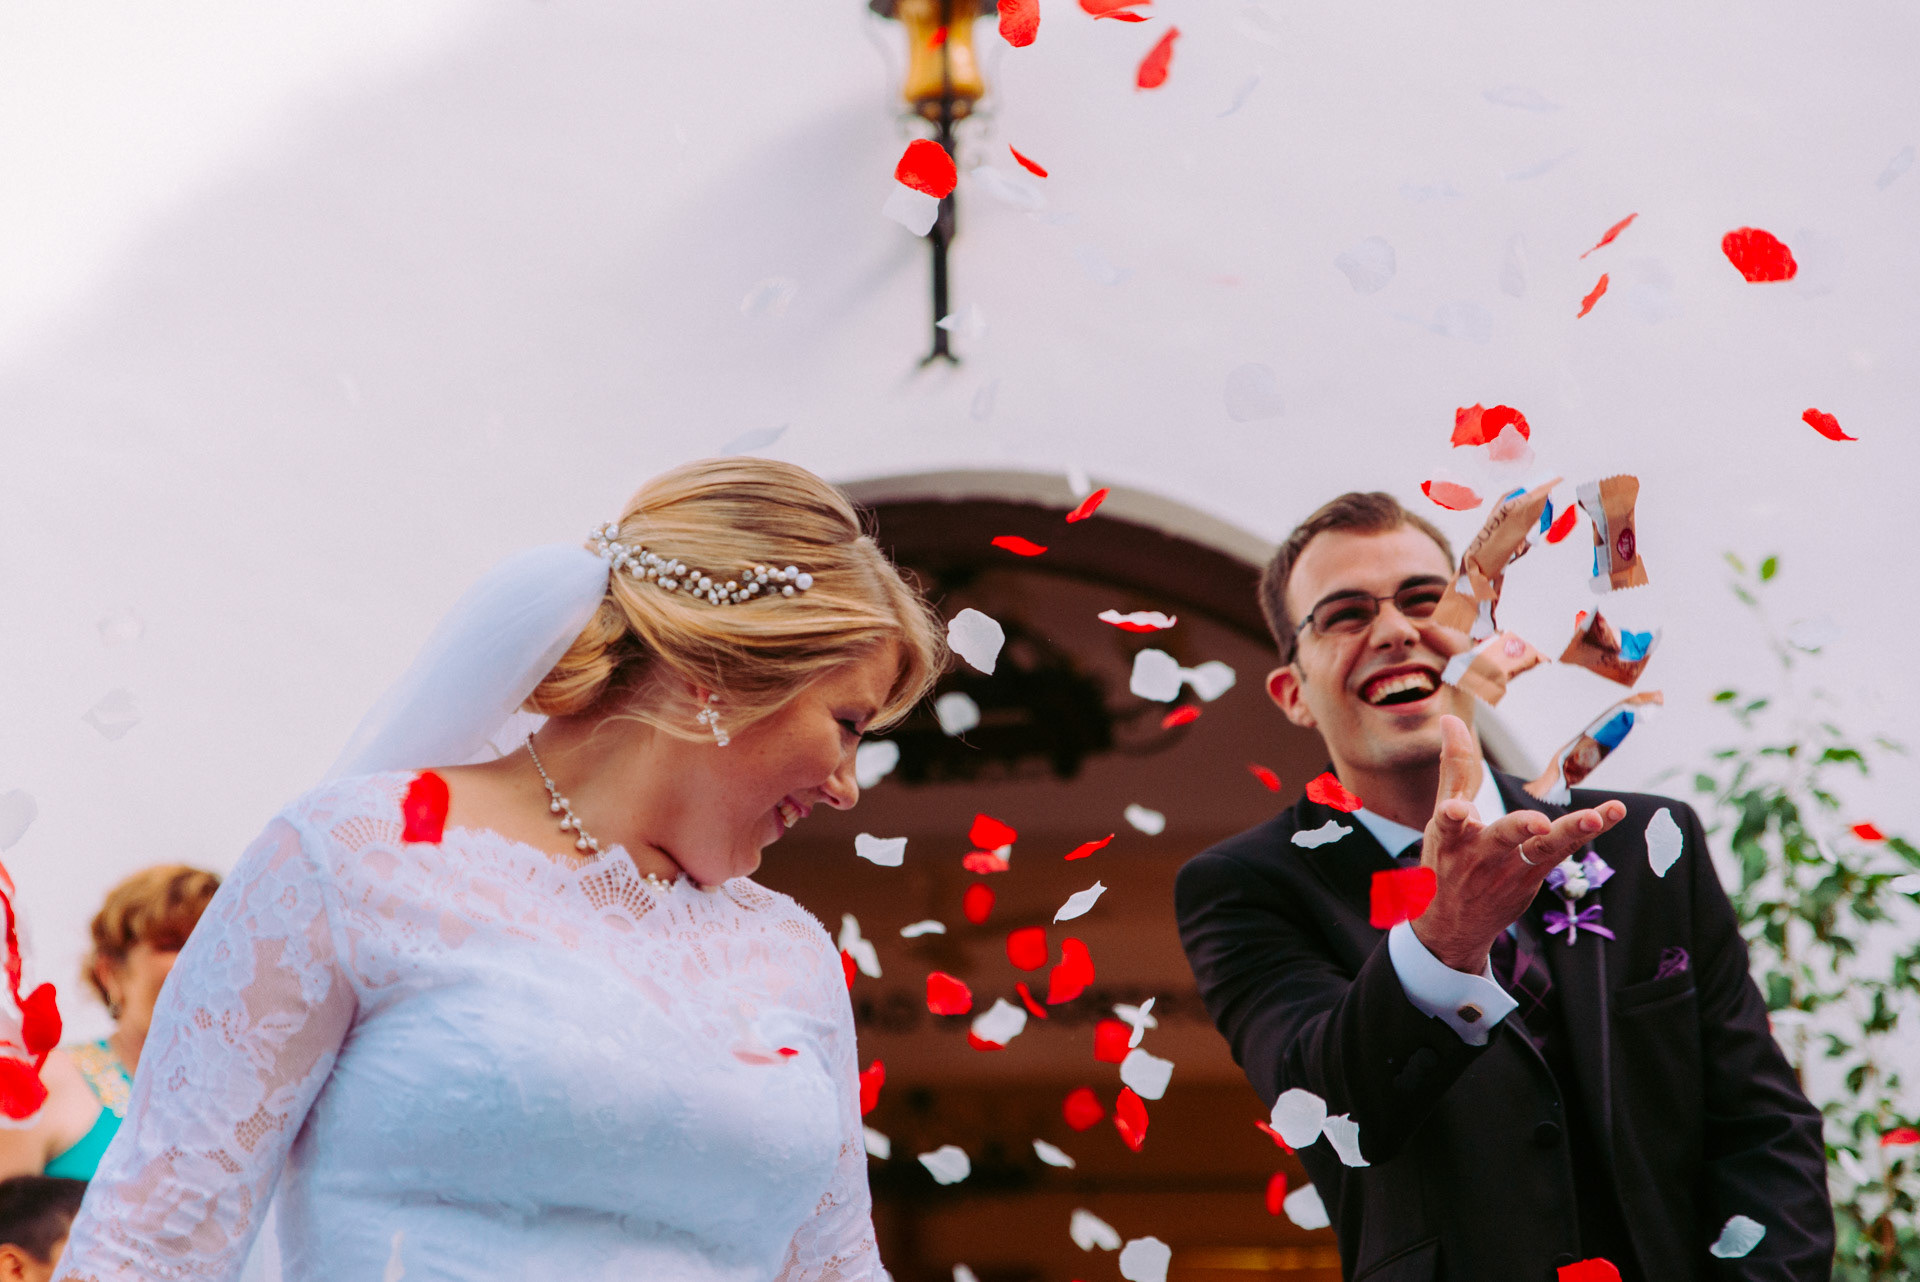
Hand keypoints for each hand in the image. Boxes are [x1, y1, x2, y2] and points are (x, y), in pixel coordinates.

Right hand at [1412, 715, 1628, 972]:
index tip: (1457, 812)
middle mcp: (1479, 856)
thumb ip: (1453, 768)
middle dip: (1520, 828)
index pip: (1447, 824)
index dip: (1452, 816)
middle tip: (1540, 824)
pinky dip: (1586, 832)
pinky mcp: (1533, 877)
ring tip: (1595, 818)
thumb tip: (1451, 718)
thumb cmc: (1446, 862)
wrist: (1452, 928)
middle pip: (1501, 838)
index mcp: (1449, 838)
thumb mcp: (1440, 820)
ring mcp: (1509, 870)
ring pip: (1541, 849)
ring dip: (1570, 832)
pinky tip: (1612, 813)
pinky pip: (1563, 852)